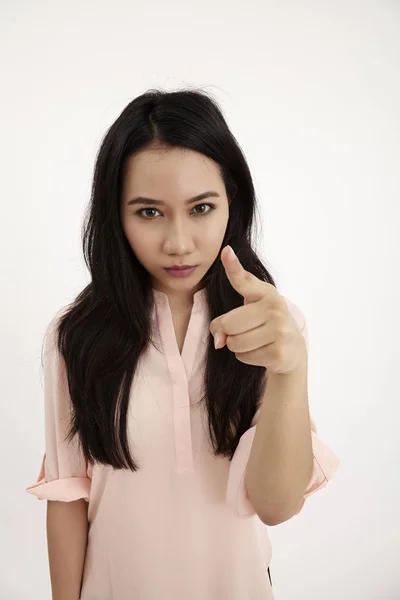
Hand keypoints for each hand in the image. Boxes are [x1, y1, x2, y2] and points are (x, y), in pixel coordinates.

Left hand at [209, 246, 306, 373]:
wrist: (293, 349)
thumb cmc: (265, 325)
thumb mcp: (252, 310)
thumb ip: (227, 320)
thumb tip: (219, 342)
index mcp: (266, 293)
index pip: (244, 280)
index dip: (233, 266)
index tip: (226, 251)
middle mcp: (274, 307)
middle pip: (228, 323)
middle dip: (228, 332)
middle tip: (243, 331)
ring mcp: (279, 330)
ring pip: (234, 342)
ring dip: (237, 346)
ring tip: (255, 341)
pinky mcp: (278, 352)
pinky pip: (243, 356)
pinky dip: (246, 357)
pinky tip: (261, 351)